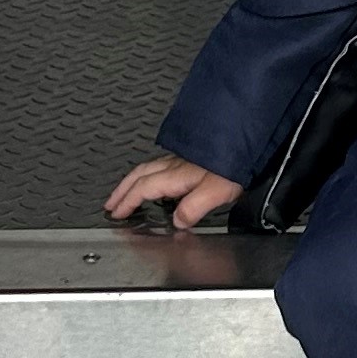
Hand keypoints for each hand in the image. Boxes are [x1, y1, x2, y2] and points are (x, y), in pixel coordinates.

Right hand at [105, 155, 242, 231]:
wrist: (246, 136)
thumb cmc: (234, 162)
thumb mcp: (215, 191)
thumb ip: (193, 208)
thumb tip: (178, 221)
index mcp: (175, 175)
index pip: (142, 189)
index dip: (127, 202)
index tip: (116, 212)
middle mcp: (174, 164)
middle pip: (138, 176)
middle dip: (121, 190)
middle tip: (110, 203)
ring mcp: (182, 157)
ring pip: (147, 168)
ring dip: (132, 181)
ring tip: (126, 192)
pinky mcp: (191, 154)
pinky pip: (160, 165)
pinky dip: (148, 174)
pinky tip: (158, 178)